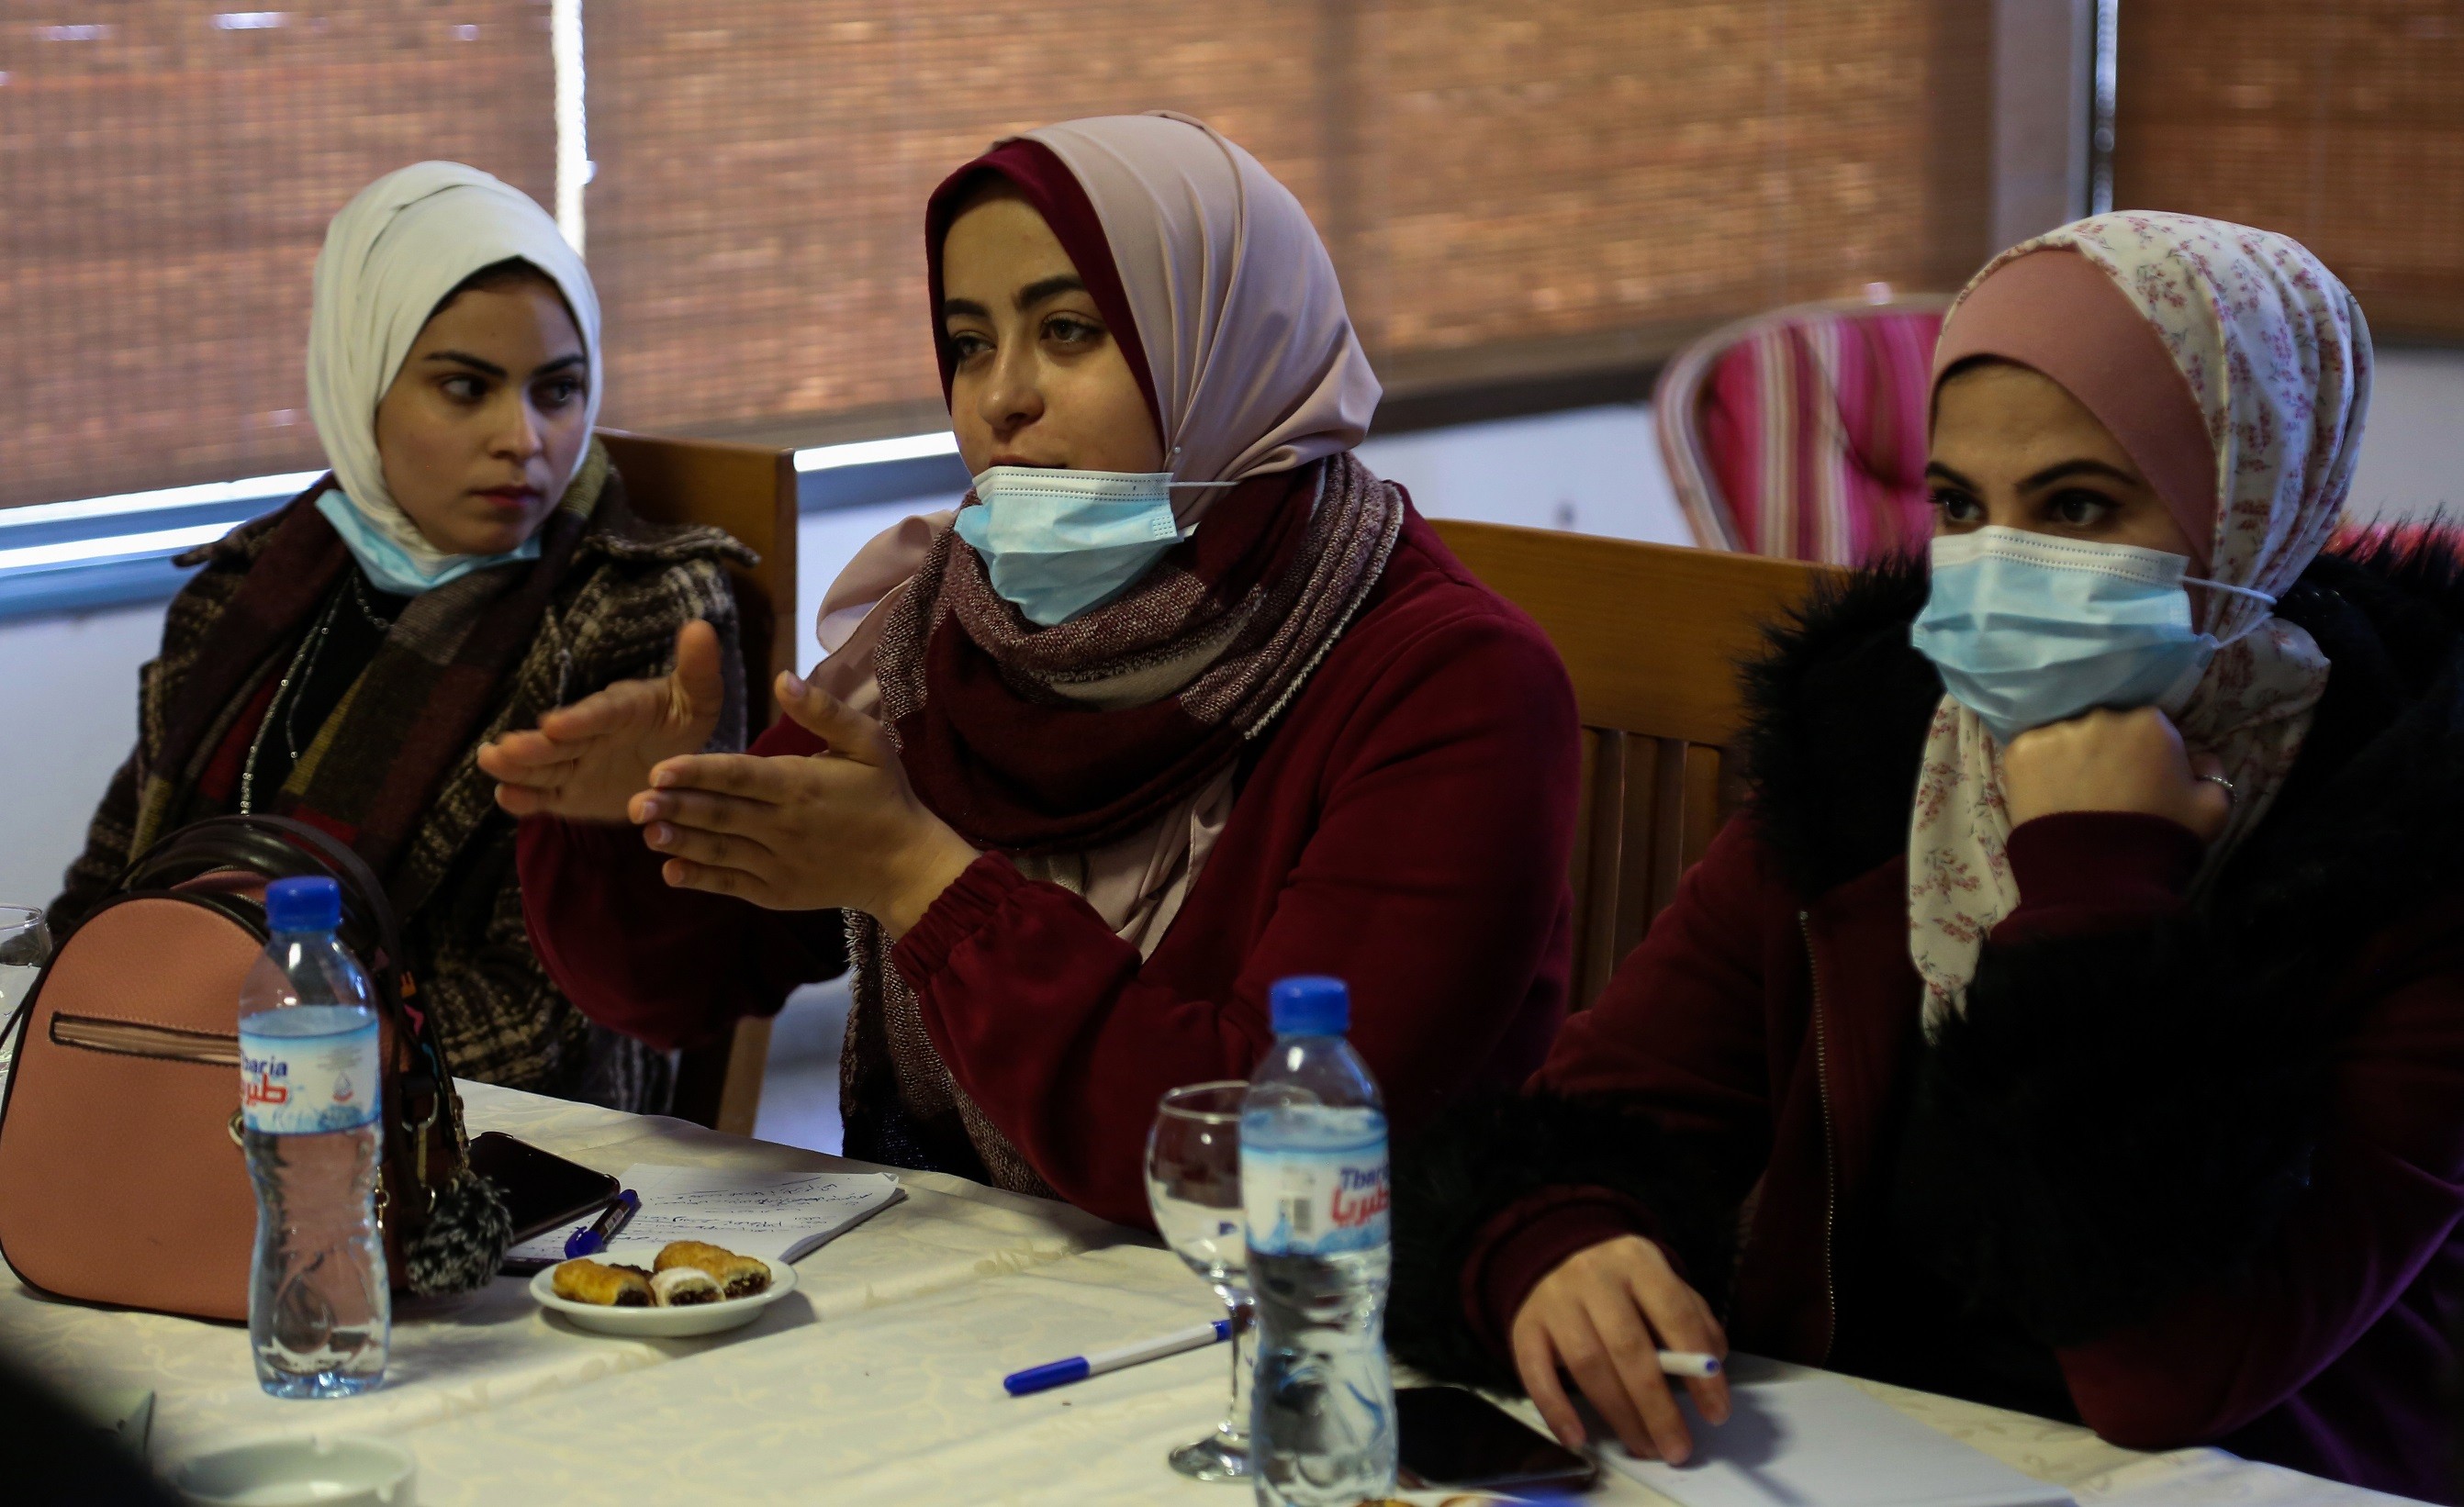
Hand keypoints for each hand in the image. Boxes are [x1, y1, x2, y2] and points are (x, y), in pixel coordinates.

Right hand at [479, 620, 725, 822]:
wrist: (673, 760)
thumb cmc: (683, 720)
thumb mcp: (700, 698)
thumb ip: (698, 669)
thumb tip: (700, 627)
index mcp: (621, 709)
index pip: (601, 714)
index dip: (580, 720)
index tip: (555, 724)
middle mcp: (590, 734)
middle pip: (560, 741)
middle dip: (534, 746)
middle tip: (504, 748)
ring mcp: (576, 763)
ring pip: (544, 766)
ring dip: (517, 765)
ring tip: (490, 761)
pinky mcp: (569, 793)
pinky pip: (545, 797)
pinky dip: (525, 799)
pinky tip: (505, 797)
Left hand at [629, 671, 980, 930]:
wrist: (905, 865)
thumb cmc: (885, 797)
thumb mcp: (867, 743)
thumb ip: (824, 711)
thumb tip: (783, 677)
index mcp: (800, 785)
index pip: (739, 776)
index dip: (697, 772)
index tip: (660, 769)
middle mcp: (784, 826)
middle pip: (720, 814)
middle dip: (674, 807)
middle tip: (633, 802)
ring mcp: (779, 863)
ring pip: (720, 850)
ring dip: (680, 842)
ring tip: (646, 832)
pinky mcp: (778, 891)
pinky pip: (732, 884)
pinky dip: (701, 880)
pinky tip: (670, 872)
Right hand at [1509, 1234, 1730, 1462]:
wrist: (1552, 1250)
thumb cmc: (1620, 1281)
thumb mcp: (1660, 1282)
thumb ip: (1692, 1318)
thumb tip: (1710, 1368)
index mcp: (1637, 1262)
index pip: (1675, 1315)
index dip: (1699, 1369)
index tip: (1716, 1413)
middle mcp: (1592, 1277)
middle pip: (1629, 1348)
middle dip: (1657, 1407)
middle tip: (1677, 1449)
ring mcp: (1554, 1301)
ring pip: (1587, 1365)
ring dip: (1619, 1415)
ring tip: (1645, 1448)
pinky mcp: (1524, 1325)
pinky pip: (1535, 1372)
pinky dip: (1555, 1409)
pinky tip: (1577, 1438)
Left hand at [2000, 706, 2230, 841]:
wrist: (2101, 881)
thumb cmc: (2161, 840)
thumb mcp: (2212, 808)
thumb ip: (2211, 771)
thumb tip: (2197, 757)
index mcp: (2150, 723)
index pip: (2146, 725)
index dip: (2142, 751)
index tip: (2139, 775)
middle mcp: (2102, 717)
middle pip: (2103, 725)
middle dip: (2105, 749)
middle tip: (2104, 786)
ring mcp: (2057, 732)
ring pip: (2065, 737)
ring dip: (2069, 757)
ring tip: (2072, 793)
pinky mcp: (2021, 751)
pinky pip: (2031, 751)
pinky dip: (2037, 769)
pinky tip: (2047, 794)